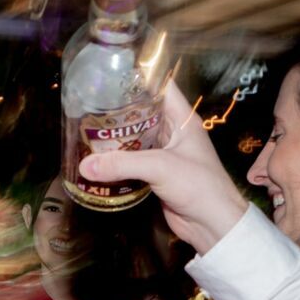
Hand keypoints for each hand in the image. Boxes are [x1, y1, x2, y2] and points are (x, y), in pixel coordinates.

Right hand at [81, 81, 251, 252]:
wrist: (213, 226)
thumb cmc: (200, 188)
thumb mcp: (161, 167)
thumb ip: (123, 164)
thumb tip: (86, 166)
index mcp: (182, 120)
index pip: (161, 86)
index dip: (139, 77)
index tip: (112, 74)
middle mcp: (173, 132)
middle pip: (142, 112)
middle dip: (118, 110)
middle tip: (90, 105)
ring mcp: (165, 154)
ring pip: (135, 138)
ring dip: (115, 138)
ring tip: (87, 130)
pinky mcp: (156, 174)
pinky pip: (133, 161)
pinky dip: (117, 160)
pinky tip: (98, 160)